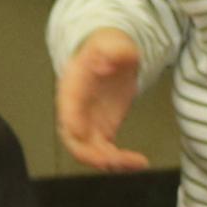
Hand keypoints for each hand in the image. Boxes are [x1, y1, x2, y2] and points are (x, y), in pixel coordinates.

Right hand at [55, 28, 149, 172]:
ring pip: (89, 151)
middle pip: (73, 137)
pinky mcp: (101, 132)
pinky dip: (120, 162)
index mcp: (73, 85)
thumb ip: (111, 51)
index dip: (71, 119)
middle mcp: (74, 109)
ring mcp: (87, 123)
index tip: (78, 131)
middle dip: (89, 152)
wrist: (112, 57)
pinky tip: (138, 163)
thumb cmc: (108, 49)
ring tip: (133, 163)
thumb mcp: (112, 43)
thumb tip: (105, 63)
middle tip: (111, 159)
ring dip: (109, 161)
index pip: (67, 105)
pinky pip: (106, 153)